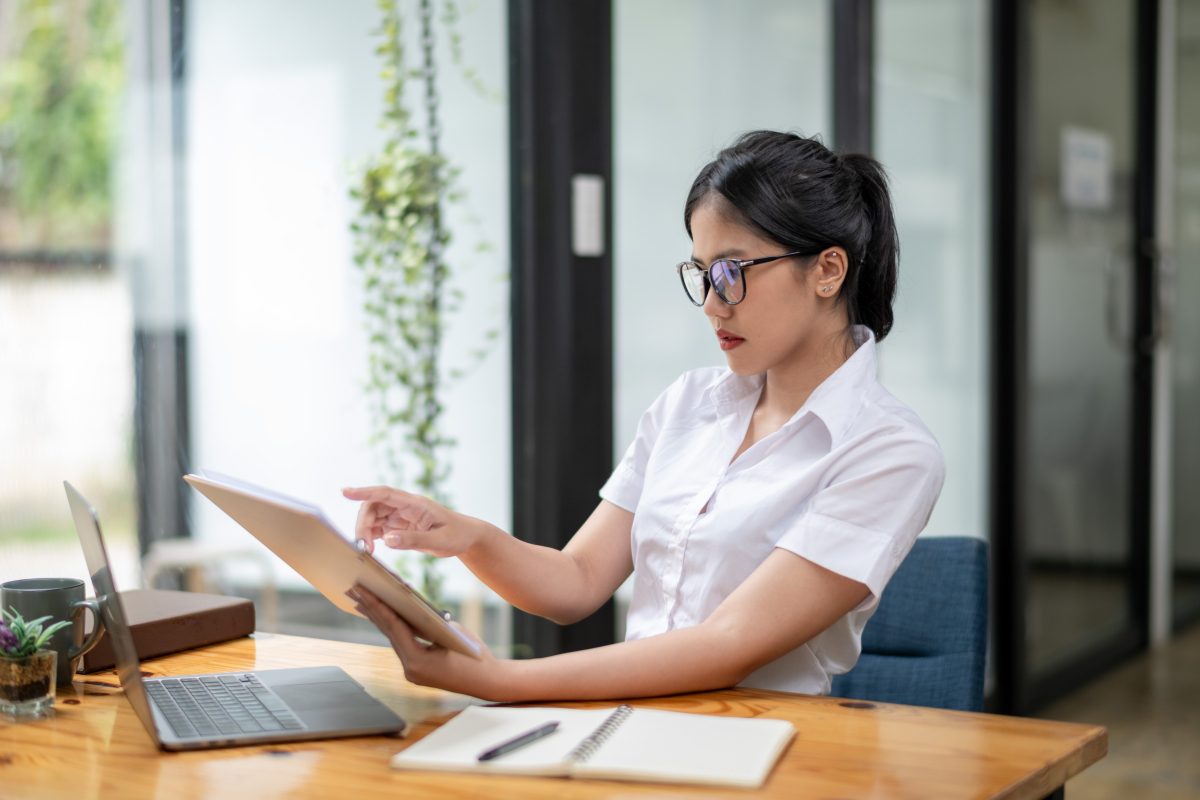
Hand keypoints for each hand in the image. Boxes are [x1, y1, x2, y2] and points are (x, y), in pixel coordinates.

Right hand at [342, 486, 480, 556]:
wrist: (466, 537)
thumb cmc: (457, 535)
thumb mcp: (439, 540)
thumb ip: (414, 540)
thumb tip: (387, 540)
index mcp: (416, 504)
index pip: (385, 493)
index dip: (364, 492)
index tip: (345, 492)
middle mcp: (405, 506)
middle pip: (373, 506)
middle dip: (363, 524)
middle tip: (365, 548)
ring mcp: (401, 515)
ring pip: (373, 517)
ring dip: (365, 532)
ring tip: (368, 552)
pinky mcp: (399, 525)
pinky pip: (378, 527)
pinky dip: (370, 536)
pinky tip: (370, 549)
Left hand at [347, 584, 504, 697]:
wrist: (488, 680)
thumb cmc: (475, 657)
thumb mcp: (452, 633)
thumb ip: (430, 622)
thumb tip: (411, 607)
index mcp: (417, 663)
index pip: (393, 628)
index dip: (379, 606)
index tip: (364, 591)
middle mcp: (409, 669)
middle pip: (387, 633)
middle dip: (371, 610)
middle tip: (353, 590)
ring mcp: (412, 671)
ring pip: (392, 638)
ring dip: (378, 618)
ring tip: (360, 600)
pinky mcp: (417, 669)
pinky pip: (402, 644)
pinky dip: (393, 628)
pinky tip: (383, 616)